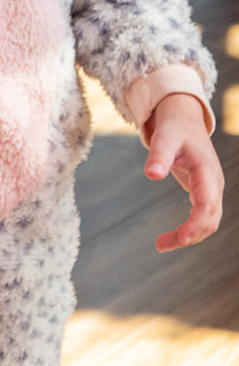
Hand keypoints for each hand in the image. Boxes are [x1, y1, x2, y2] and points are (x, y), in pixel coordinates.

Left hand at [144, 93, 223, 251]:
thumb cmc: (175, 127)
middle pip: (210, 219)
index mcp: (207, 171)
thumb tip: (151, 175)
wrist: (184, 120)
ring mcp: (211, 189)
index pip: (208, 204)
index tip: (182, 238)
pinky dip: (190, 229)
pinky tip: (172, 236)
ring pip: (208, 221)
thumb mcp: (165, 137)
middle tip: (161, 245)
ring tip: (161, 245)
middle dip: (190, 235)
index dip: (197, 223)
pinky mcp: (204, 192)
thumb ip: (158, 155)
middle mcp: (213, 183)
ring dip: (189, 236)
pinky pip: (202, 216)